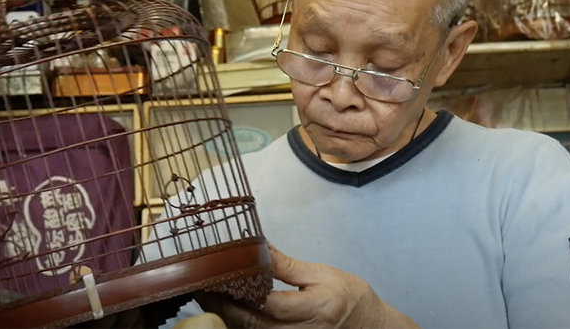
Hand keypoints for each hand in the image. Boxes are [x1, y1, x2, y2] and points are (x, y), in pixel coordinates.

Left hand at [194, 244, 419, 328]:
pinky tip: (226, 310)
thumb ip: (286, 266)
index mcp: (315, 308)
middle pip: (252, 324)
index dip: (241, 293)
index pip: (270, 304)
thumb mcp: (321, 274)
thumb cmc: (350, 297)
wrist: (368, 326)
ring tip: (207, 295)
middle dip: (222, 306)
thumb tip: (259, 248)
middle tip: (201, 286)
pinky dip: (238, 325)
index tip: (219, 276)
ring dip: (225, 316)